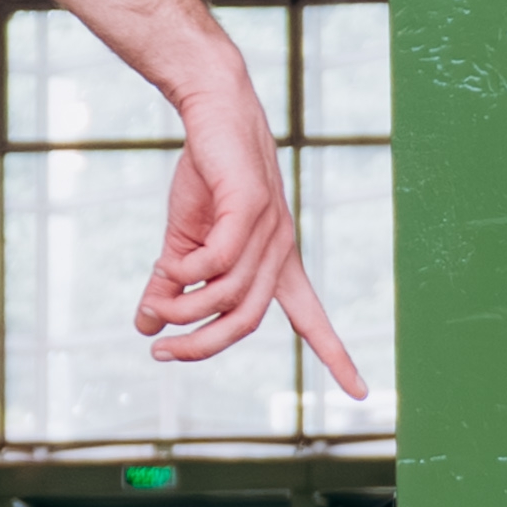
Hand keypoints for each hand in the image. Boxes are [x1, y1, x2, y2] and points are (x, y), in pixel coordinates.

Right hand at [140, 90, 367, 397]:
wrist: (212, 113)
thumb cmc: (205, 178)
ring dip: (184, 308)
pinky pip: (220, 261)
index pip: (310, 316)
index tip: (359, 393)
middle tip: (160, 353)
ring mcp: (269, 229)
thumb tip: (146, 327)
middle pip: (246, 320)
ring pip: (229, 294)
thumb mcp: (183, 243)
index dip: (334, 355)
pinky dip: (189, 274)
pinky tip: (168, 267)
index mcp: (276, 263)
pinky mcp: (251, 207)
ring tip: (156, 301)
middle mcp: (280, 250)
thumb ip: (171, 287)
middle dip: (202, 348)